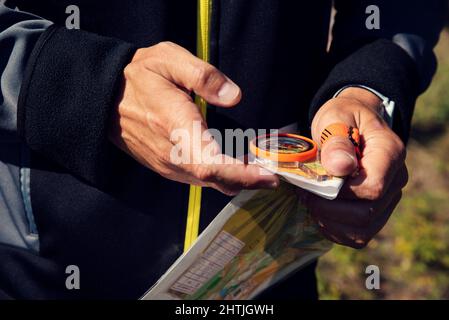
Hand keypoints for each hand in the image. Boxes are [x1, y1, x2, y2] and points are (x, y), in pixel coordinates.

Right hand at [109, 41, 278, 194]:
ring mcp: (168, 165)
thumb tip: (234, 96)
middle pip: (216, 180)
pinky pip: (199, 178)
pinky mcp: (167, 167)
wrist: (105, 100)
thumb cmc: (139, 77)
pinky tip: (236, 163)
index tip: (269, 176)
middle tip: (275, 170)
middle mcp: (172, 154)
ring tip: (261, 166)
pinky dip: (222, 176)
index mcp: (175, 127)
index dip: (242, 175)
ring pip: (209, 183)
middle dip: (249, 180)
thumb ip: (202, 76)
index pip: (211, 164)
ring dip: (237, 179)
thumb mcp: (168, 59)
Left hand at [298, 87, 407, 247]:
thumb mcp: (335, 118)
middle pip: (366, 213)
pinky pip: (358, 236)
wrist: (350, 123)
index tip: (315, 183)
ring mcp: (388, 199)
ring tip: (311, 203)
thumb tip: (341, 167)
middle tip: (305, 195)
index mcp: (390, 153)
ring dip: (329, 223)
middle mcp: (396, 180)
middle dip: (328, 209)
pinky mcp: (376, 213)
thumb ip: (337, 141)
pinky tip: (320, 214)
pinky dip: (334, 231)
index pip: (372, 188)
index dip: (340, 192)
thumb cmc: (342, 117)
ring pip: (362, 231)